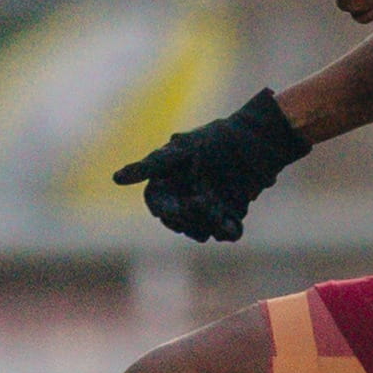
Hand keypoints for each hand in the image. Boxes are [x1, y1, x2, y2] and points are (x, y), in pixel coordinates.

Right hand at [111, 89, 310, 242]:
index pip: (158, 205)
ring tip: (218, 208)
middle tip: (201, 203)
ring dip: (208, 224)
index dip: (165, 210)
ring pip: (202, 230)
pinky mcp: (232, 214)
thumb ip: (150, 166)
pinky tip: (233, 223)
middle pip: (179, 222)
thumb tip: (115, 179)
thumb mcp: (180, 150)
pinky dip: (229, 230)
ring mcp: (210, 208)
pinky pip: (226, 232)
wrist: (257, 140)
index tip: (175, 209)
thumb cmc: (215, 140)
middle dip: (189, 218)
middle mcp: (187, 197)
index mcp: (170, 182)